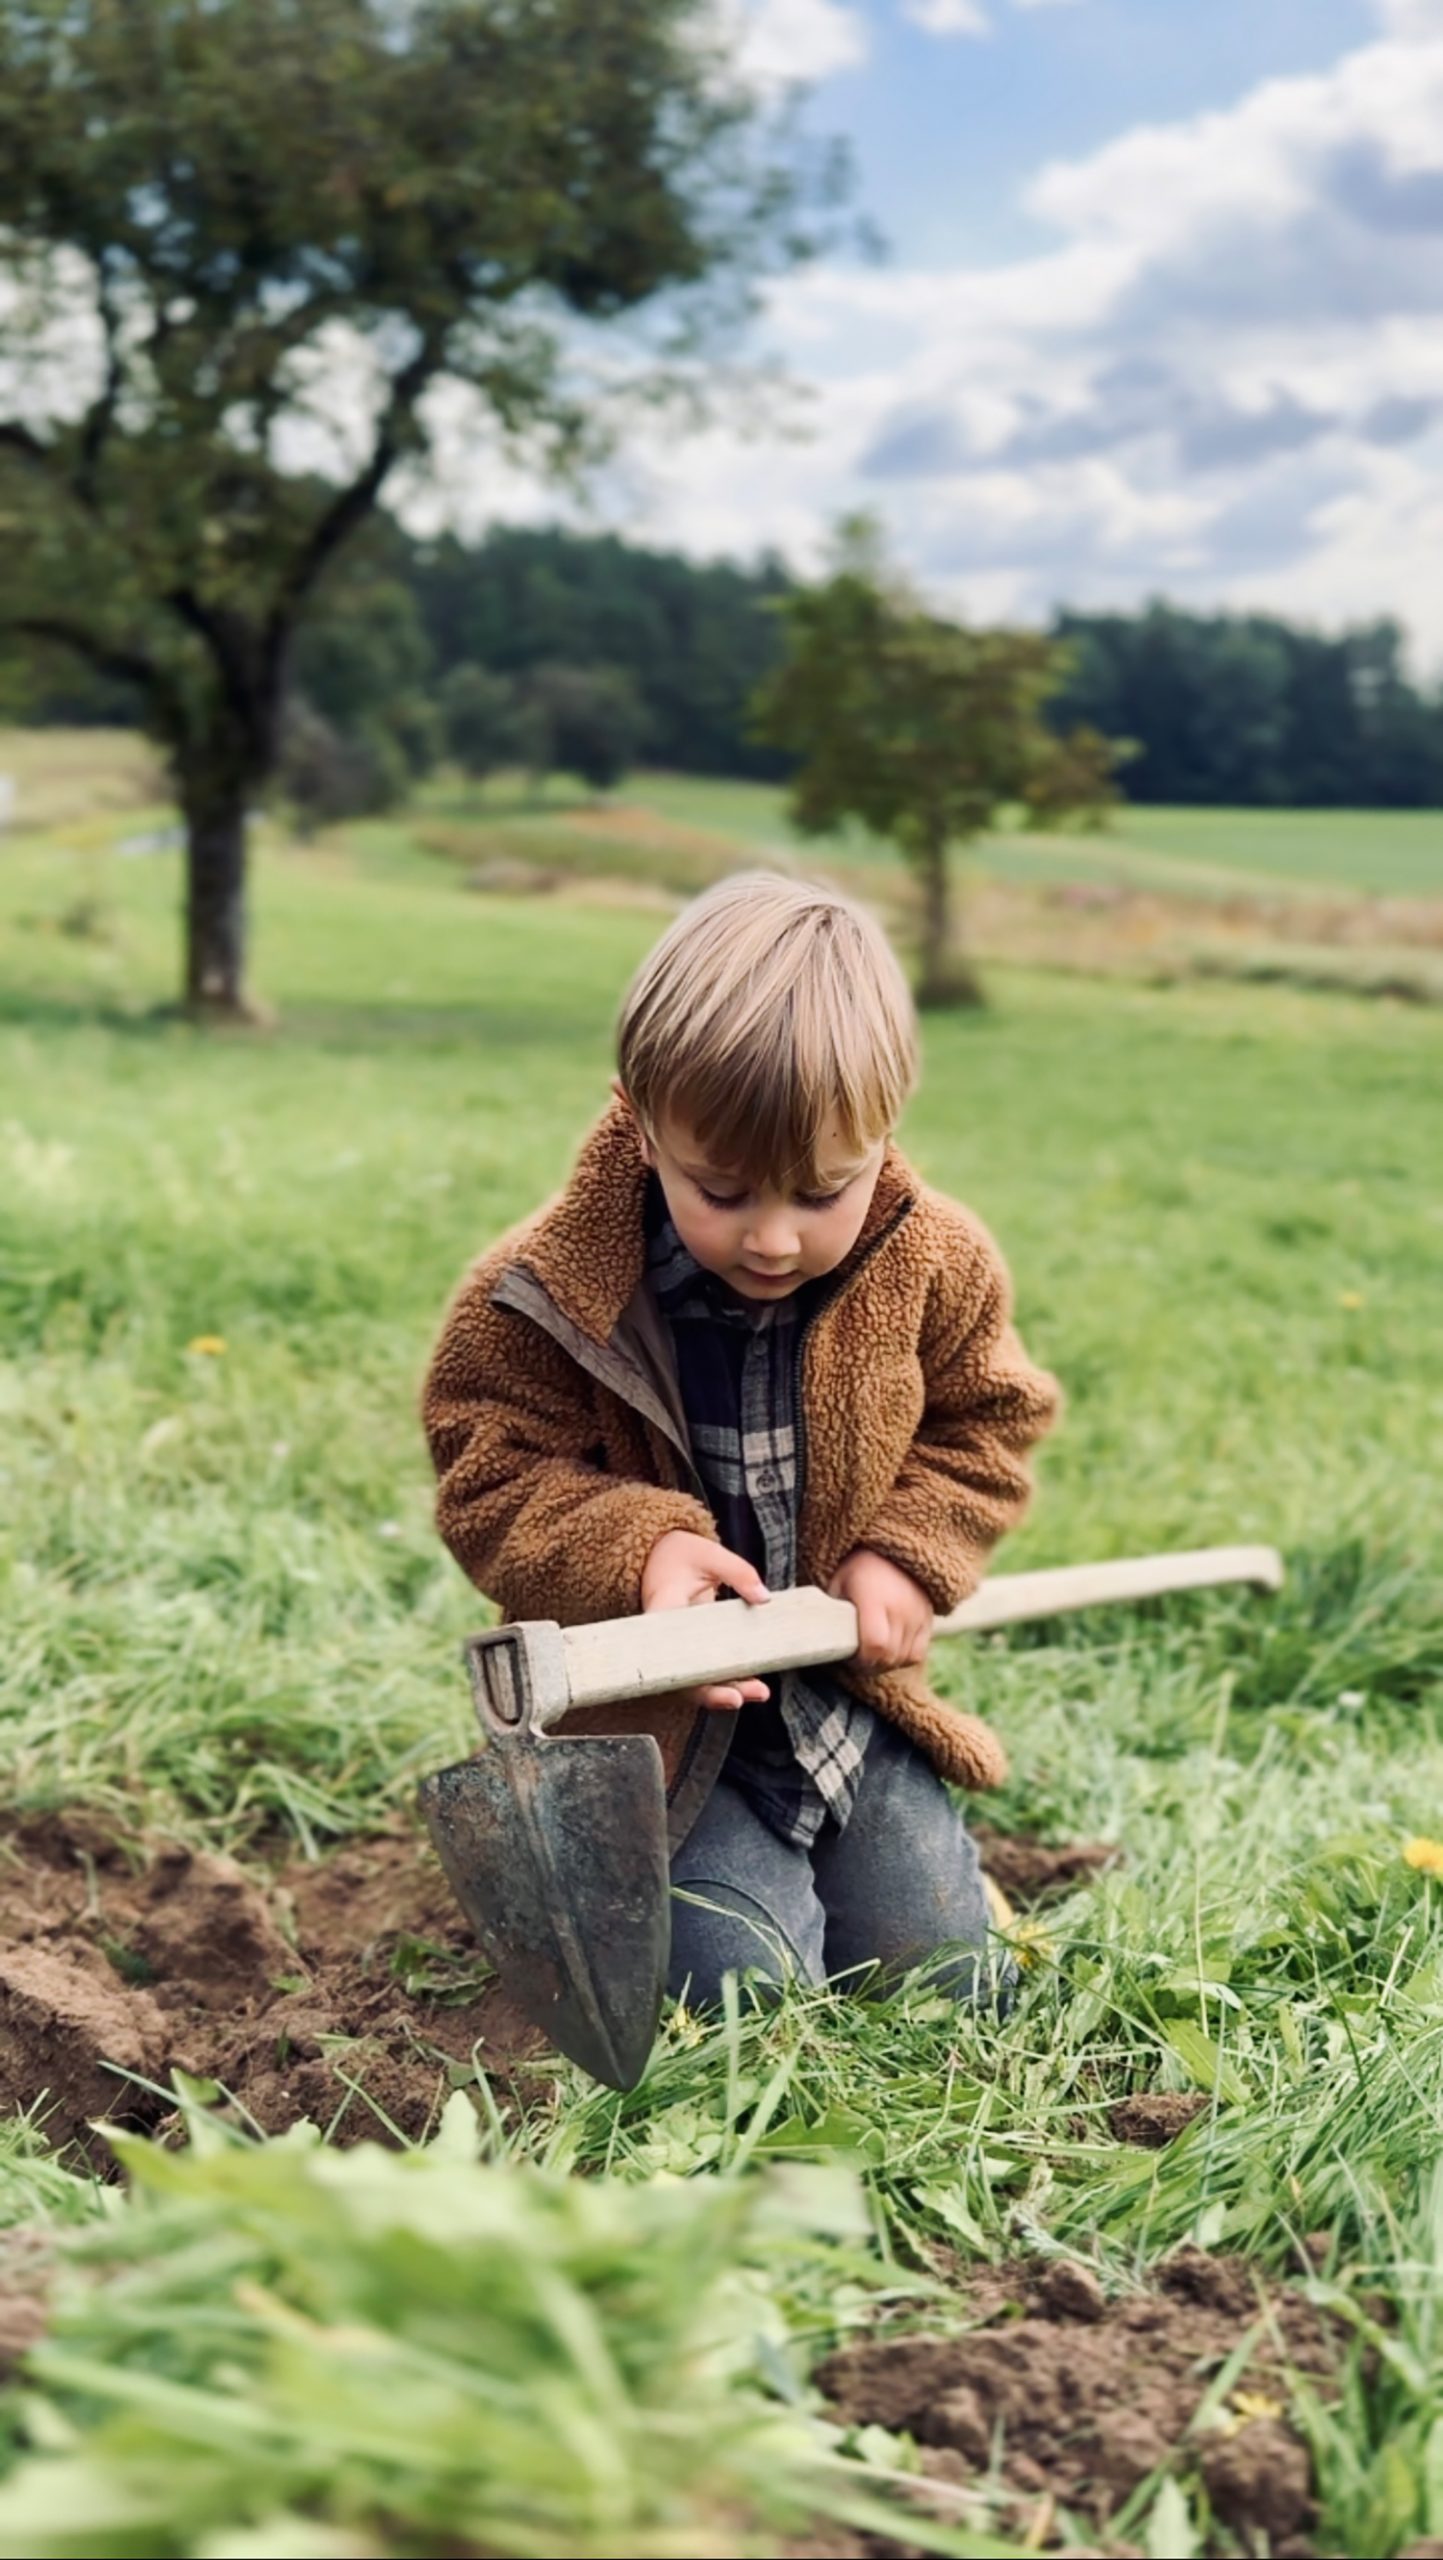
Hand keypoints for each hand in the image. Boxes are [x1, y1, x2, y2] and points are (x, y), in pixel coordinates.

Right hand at [641, 1530, 770, 1712]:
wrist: (659, 1554)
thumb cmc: (679, 1554)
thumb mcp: (708, 1554)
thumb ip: (738, 1572)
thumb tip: (764, 1598)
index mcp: (661, 1612)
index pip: (670, 1652)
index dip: (690, 1677)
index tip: (716, 1688)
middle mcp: (664, 1637)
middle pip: (683, 1676)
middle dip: (713, 1692)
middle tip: (741, 1698)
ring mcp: (678, 1644)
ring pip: (696, 1678)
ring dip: (726, 1689)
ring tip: (759, 1692)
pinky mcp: (692, 1645)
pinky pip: (706, 1668)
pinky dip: (728, 1678)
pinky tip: (753, 1683)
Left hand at [829, 1548, 932, 1669]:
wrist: (891, 1550)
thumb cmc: (856, 1570)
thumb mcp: (837, 1584)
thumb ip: (832, 1613)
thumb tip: (823, 1641)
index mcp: (874, 1598)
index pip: (875, 1644)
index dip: (862, 1659)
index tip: (849, 1656)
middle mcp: (900, 1608)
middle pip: (889, 1656)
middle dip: (870, 1665)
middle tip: (857, 1659)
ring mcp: (917, 1614)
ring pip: (903, 1658)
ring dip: (885, 1663)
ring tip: (872, 1654)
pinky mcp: (927, 1619)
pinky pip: (917, 1654)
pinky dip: (902, 1659)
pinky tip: (889, 1651)